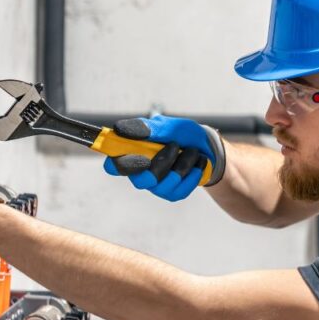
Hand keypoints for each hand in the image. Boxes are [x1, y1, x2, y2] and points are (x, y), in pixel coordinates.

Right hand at [103, 115, 225, 201]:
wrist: (205, 146)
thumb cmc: (179, 133)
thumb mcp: (165, 125)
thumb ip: (144, 128)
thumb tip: (118, 129)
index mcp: (132, 154)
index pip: (113, 166)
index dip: (119, 164)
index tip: (136, 154)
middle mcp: (140, 173)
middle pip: (141, 181)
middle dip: (161, 163)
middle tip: (174, 145)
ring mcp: (156, 186)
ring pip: (164, 184)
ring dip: (182, 163)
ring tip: (192, 150)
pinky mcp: (172, 194)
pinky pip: (180, 190)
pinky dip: (192, 173)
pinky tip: (197, 163)